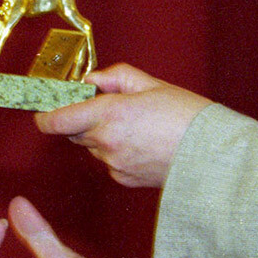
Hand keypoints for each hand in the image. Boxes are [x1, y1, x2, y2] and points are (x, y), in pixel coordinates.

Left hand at [35, 63, 211, 186]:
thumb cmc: (188, 116)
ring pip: (93, 146)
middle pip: (73, 132)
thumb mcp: (151, 84)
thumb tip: (92, 80)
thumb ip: (115, 78)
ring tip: (135, 125)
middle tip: (105, 107)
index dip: (45, 115)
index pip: (56, 120)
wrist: (214, 156)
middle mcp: (106, 142)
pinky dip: (117, 151)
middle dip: (81, 119)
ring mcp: (114, 164)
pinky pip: (109, 162)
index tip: (44, 110)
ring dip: (102, 135)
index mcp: (109, 114)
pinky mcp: (124, 179)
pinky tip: (142, 143)